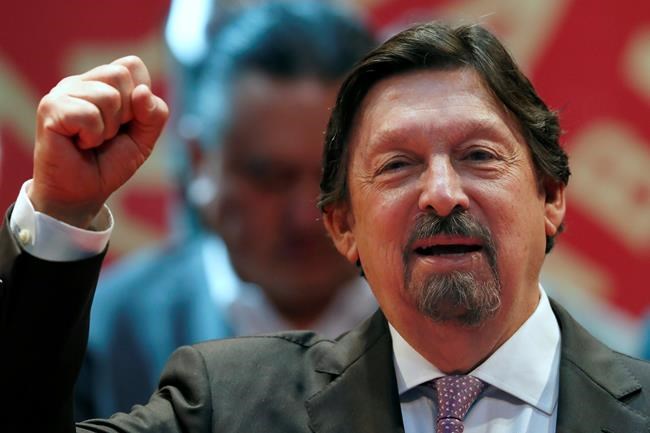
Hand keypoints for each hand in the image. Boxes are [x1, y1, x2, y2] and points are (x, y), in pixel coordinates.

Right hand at [29, 56, 168, 227]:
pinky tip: (80, 144)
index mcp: (102, 83)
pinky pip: (89, 115)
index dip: (140, 98)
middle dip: (126, 113)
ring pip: (108, 96)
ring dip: (108, 129)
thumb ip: (154, 114)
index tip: (126, 123)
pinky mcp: (50, 108)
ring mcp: (63, 92)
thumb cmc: (109, 162)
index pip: (132, 65)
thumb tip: (142, 91)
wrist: (82, 192)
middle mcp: (81, 82)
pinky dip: (92, 136)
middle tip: (108, 134)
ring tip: (93, 140)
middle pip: (120, 74)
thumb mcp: (144, 139)